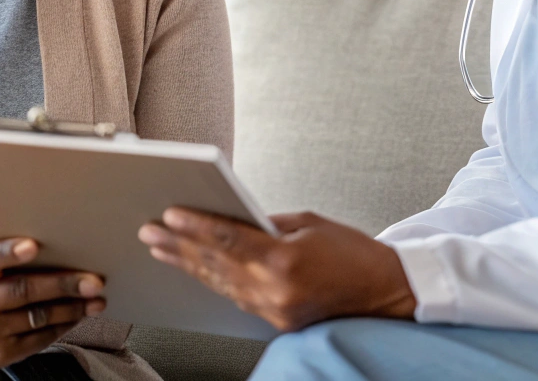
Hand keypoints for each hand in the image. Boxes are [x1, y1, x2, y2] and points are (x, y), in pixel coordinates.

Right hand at [0, 238, 105, 370]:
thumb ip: (1, 260)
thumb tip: (54, 246)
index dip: (8, 254)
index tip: (33, 246)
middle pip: (22, 291)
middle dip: (62, 285)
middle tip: (93, 280)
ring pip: (38, 317)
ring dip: (72, 308)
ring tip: (96, 299)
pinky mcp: (3, 354)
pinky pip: (40, 338)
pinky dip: (63, 324)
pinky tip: (79, 314)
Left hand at [138, 209, 416, 331]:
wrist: (387, 291)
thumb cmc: (353, 252)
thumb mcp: (309, 223)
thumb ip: (267, 224)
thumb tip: (232, 219)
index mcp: (284, 261)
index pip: (228, 239)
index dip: (195, 226)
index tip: (169, 215)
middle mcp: (276, 291)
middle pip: (216, 264)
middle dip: (179, 246)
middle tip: (150, 232)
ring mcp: (276, 311)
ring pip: (221, 284)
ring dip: (189, 265)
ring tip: (162, 249)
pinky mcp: (278, 322)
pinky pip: (237, 298)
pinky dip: (215, 281)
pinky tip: (196, 269)